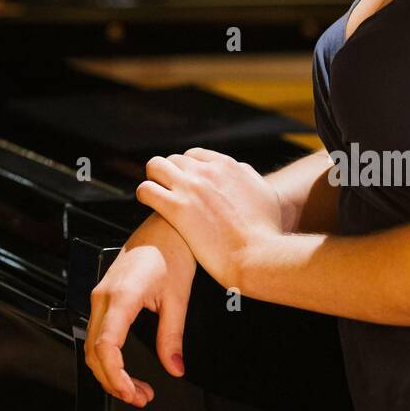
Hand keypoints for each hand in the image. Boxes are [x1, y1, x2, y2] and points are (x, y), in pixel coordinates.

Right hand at [85, 214, 195, 406]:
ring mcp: (99, 297)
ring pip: (92, 346)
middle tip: (140, 398)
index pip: (105, 346)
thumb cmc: (171, 252)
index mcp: (121, 296)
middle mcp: (103, 297)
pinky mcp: (103, 298)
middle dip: (113, 382)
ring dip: (110, 372)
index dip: (116, 375)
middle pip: (94, 352)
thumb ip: (172, 337)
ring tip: (136, 388)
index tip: (131, 393)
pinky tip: (126, 369)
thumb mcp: (178, 299)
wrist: (164, 227)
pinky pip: (97, 335)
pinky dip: (108, 358)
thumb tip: (174, 368)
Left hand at [135, 148, 282, 291]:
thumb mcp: (265, 194)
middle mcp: (207, 171)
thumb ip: (249, 178)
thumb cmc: (265, 232)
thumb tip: (239, 171)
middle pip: (174, 160)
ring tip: (156, 195)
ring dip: (154, 179)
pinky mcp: (176, 208)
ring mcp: (190, 188)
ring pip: (155, 166)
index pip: (195, 155)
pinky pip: (146, 189)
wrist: (258, 255)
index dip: (187, 169)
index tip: (185, 183)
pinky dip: (144, 195)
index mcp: (228, 166)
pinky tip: (149, 205)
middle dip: (169, 174)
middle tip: (168, 192)